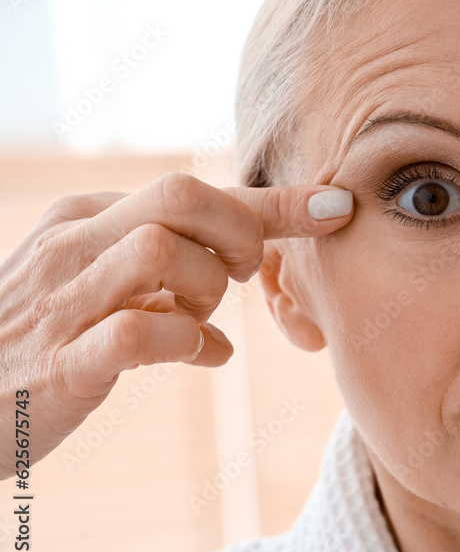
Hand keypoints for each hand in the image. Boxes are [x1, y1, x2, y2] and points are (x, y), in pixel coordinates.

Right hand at [0, 173, 353, 478]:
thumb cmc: (32, 350)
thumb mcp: (94, 302)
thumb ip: (156, 301)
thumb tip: (222, 342)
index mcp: (85, 219)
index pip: (191, 188)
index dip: (274, 201)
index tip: (335, 206)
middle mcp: (72, 246)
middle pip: (181, 196)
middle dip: (243, 231)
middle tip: (247, 275)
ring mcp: (62, 302)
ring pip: (161, 251)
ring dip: (209, 287)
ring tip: (202, 317)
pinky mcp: (59, 363)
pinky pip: (138, 332)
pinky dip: (184, 340)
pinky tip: (196, 355)